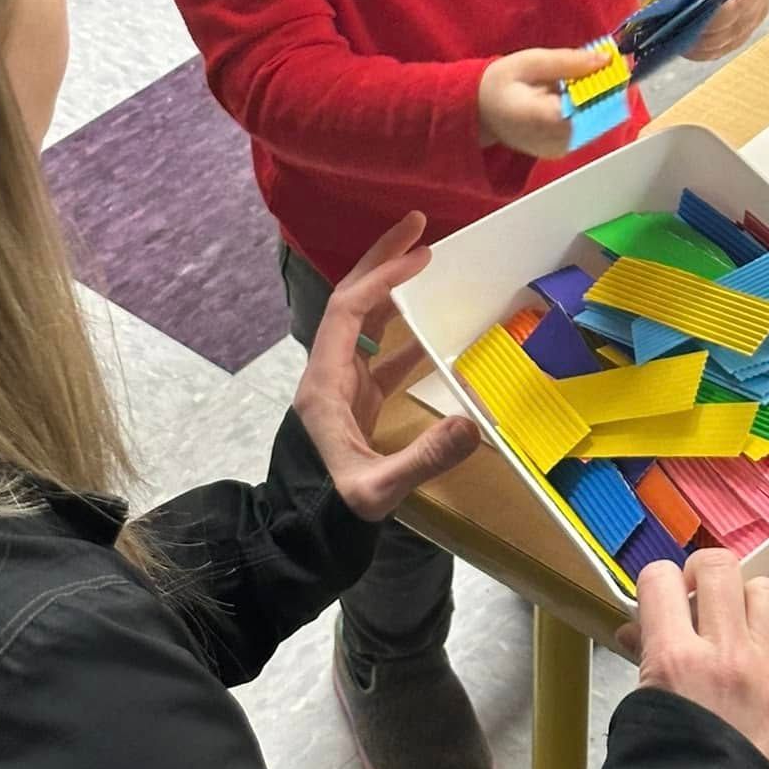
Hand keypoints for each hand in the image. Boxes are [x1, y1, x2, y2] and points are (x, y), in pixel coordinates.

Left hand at [292, 212, 480, 520]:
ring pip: (364, 324)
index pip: (349, 310)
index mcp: (325, 384)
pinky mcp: (353, 408)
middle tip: (420, 225)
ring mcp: (340, 390)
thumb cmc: (327, 516)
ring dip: (393, 291)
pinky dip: (404, 339)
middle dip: (382, 261)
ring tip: (429, 262)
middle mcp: (328, 376)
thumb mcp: (375, 492)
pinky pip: (379, 360)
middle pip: (351, 301)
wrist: (296, 543)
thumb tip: (471, 425)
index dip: (383, 277)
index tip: (422, 254)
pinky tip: (435, 334)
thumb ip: (421, 459)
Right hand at [478, 43, 613, 157]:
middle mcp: (555, 141)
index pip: (592, 105)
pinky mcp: (561, 150)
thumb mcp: (530, 62)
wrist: (479, 111)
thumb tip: (605, 59)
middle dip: (608, 87)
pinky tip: (581, 92)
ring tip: (595, 75)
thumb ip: (568, 62)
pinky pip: (586, 127)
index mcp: (545, 118)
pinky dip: (589, 108)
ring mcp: (559, 149)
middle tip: (613, 63)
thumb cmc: (499, 84)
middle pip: (599, 115)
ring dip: (600, 97)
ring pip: (596, 122)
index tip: (619, 63)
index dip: (609, 84)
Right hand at [619, 551, 768, 768]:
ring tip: (729, 629)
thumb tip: (641, 630)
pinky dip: (768, 642)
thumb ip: (644, 663)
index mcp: (674, 660)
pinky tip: (752, 670)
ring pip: (766, 591)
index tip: (655, 601)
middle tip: (694, 602)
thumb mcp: (636, 718)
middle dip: (701, 576)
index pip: (661, 578)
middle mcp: (726, 655)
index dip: (654, 585)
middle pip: (720, 567)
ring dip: (744, 600)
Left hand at [674, 0, 768, 61]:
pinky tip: (682, 47)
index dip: (718, 13)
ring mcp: (751, 23)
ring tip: (673, 42)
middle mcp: (759, 4)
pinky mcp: (740, 35)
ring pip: (725, 43)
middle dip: (703, 32)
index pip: (742, 1)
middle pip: (732, 28)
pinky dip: (701, 51)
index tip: (693, 16)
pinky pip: (720, 49)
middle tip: (674, 34)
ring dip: (700, 45)